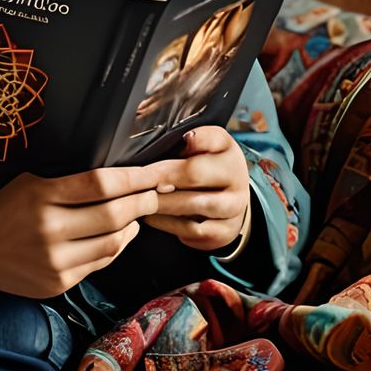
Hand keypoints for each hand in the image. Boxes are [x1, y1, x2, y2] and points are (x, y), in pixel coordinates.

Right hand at [0, 163, 172, 297]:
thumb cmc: (5, 209)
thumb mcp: (32, 183)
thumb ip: (70, 183)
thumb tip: (120, 181)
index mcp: (42, 197)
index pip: (100, 184)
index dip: (133, 179)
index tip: (153, 174)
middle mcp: (50, 230)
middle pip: (114, 216)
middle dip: (143, 203)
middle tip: (155, 193)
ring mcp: (55, 261)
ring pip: (113, 244)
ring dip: (132, 227)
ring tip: (138, 213)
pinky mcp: (59, 284)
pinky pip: (100, 264)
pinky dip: (115, 247)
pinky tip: (118, 235)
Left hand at [138, 126, 250, 252]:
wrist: (231, 203)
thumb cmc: (210, 169)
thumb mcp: (208, 146)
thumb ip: (196, 138)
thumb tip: (183, 138)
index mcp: (230, 152)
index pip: (210, 139)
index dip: (190, 141)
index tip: (172, 141)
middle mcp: (237, 180)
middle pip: (194, 173)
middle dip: (159, 174)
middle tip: (133, 177)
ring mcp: (233, 209)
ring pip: (191, 204)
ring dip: (160, 201)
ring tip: (137, 197)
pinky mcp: (223, 233)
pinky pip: (190, 229)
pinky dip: (166, 223)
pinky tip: (150, 216)